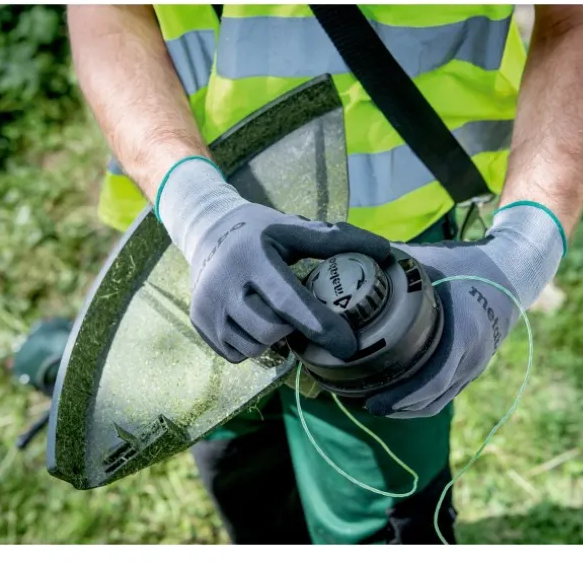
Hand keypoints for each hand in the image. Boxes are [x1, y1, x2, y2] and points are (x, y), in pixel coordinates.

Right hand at [157, 156, 390, 362]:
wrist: (206, 231)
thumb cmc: (260, 231)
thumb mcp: (294, 228)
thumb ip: (337, 239)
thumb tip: (383, 251)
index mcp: (253, 257)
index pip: (291, 302)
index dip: (322, 328)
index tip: (349, 346)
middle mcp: (225, 284)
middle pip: (272, 332)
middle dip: (295, 330)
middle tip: (303, 316)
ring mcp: (208, 307)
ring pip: (255, 347)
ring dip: (274, 339)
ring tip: (277, 315)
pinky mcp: (199, 323)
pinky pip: (237, 353)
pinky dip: (253, 344)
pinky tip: (255, 321)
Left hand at [365, 202, 565, 418]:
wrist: (513, 269)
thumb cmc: (468, 263)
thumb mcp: (431, 260)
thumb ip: (393, 262)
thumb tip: (350, 256)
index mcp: (463, 334)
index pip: (432, 380)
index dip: (401, 397)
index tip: (371, 401)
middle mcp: (473, 356)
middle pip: (432, 398)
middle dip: (398, 406)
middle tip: (363, 402)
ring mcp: (475, 364)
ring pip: (439, 400)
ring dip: (409, 407)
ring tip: (375, 402)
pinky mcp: (474, 364)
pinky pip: (447, 392)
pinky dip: (422, 399)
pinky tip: (398, 395)